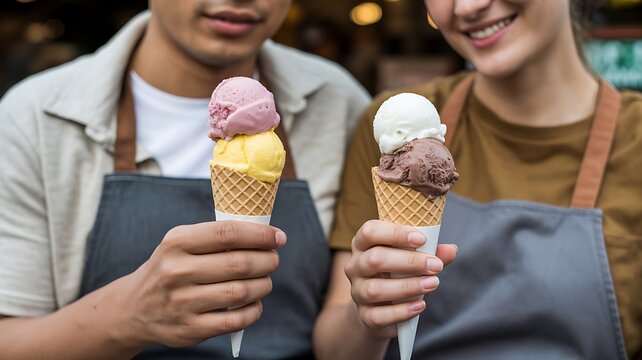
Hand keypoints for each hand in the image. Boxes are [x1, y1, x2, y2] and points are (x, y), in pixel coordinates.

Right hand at [117, 220, 285, 347]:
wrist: (134, 307)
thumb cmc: (171, 268)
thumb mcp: (181, 244)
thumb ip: (216, 237)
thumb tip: (266, 235)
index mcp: (177, 242)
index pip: (228, 233)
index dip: (260, 234)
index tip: (278, 237)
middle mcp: (177, 271)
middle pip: (239, 264)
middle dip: (267, 260)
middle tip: (273, 259)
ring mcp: (182, 303)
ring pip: (240, 292)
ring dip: (263, 285)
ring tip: (265, 281)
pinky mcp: (189, 329)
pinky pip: (235, 321)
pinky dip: (253, 311)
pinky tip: (254, 303)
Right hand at [344, 220, 456, 337]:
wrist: (378, 309)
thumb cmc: (396, 275)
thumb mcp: (412, 260)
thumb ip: (430, 253)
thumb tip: (451, 250)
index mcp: (363, 245)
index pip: (369, 232)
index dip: (394, 233)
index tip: (421, 239)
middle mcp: (355, 266)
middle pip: (374, 259)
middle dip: (408, 261)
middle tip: (435, 265)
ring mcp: (357, 292)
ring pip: (375, 289)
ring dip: (407, 286)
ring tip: (432, 283)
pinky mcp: (365, 316)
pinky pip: (379, 315)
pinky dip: (402, 311)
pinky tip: (420, 305)